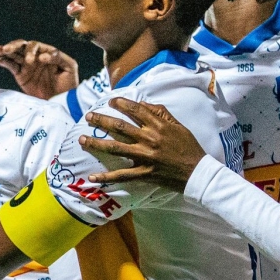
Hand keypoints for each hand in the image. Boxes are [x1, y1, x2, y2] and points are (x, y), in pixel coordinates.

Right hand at [0, 40, 78, 99]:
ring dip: (6, 50)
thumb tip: (41, 56)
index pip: (37, 46)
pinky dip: (5, 62)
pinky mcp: (21, 75)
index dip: (34, 50)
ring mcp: (27, 66)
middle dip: (15, 46)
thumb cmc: (69, 85)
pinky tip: (0, 60)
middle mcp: (36, 57)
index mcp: (47, 53)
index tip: (39, 60)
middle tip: (8, 49)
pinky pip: (12, 66)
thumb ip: (59, 57)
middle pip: (23, 46)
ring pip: (15, 54)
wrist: (62, 103)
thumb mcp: (70, 68)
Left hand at [78, 97, 203, 191]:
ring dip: (96, 143)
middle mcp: (149, 139)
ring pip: (115, 148)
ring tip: (81, 139)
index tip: (110, 101)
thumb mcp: (178, 125)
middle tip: (88, 116)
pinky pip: (122, 175)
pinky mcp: (144, 173)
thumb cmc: (189, 147)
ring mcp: (145, 156)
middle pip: (120, 126)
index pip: (136, 110)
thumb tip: (142, 103)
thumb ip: (161, 113)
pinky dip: (106, 178)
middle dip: (101, 120)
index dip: (121, 103)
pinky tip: (92, 178)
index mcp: (158, 126)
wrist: (198, 172)